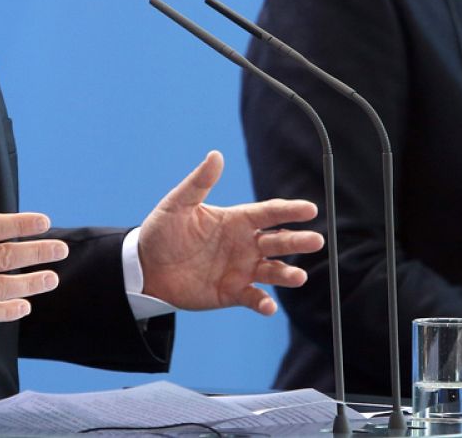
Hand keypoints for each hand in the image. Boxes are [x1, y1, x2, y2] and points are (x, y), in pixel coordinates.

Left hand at [138, 150, 323, 314]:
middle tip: (316, 241)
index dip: (290, 210)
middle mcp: (244, 244)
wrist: (145, 269)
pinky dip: (264, 303)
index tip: (310, 209)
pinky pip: (253, 297)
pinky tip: (268, 306)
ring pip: (272, 271)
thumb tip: (215, 155)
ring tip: (298, 277)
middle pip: (279, 241)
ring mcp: (240, 269)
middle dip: (298, 241)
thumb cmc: (161, 232)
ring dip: (287, 274)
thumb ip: (199, 182)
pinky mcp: (231, 293)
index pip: (270, 213)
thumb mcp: (178, 204)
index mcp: (236, 220)